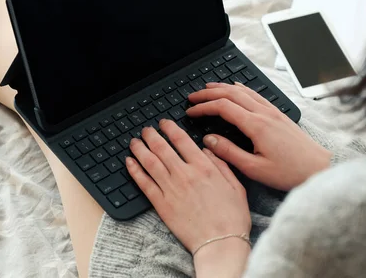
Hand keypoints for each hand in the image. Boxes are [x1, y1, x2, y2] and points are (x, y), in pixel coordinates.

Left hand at [126, 119, 250, 256]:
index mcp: (204, 168)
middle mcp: (185, 175)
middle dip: (151, 135)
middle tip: (145, 129)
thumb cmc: (232, 217)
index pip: (182, 140)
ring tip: (134, 141)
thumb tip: (207, 149)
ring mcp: (171, 189)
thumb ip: (221, 164)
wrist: (220, 243)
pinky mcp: (162, 204)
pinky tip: (129, 162)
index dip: (170, 128)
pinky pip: (144, 183)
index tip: (164, 123)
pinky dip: (135, 170)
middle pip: (162, 148)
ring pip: (150, 162)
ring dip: (139, 148)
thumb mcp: (236, 185)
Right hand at [186, 82, 331, 190]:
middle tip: (193, 97)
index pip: (223, 107)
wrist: (319, 168)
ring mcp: (272, 112)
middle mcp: (264, 114)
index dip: (203, 107)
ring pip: (243, 91)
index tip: (190, 111)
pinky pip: (256, 94)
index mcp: (256, 125)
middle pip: (230, 94)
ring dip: (222, 87)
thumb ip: (229, 153)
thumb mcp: (255, 168)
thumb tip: (208, 140)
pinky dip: (240, 88)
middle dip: (208, 93)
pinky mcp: (278, 114)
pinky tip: (236, 88)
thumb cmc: (290, 172)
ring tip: (207, 88)